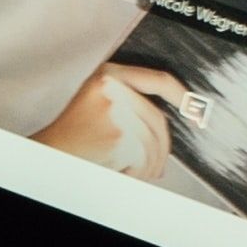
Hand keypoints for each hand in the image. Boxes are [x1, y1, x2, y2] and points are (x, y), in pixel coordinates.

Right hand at [36, 58, 187, 178]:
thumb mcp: (100, 104)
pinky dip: (137, 172)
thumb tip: (174, 121)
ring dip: (149, 164)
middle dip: (162, 150)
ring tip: (133, 172)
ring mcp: (116, 108)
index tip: (198, 114)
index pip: (161, 80)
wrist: (49, 154)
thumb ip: (132, 101)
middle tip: (158, 168)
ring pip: (153, 141)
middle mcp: (113, 86)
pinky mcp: (118, 133)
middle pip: (159, 120)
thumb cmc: (71, 136)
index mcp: (109, 73)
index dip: (184, 98)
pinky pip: (144, 156)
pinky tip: (120, 171)